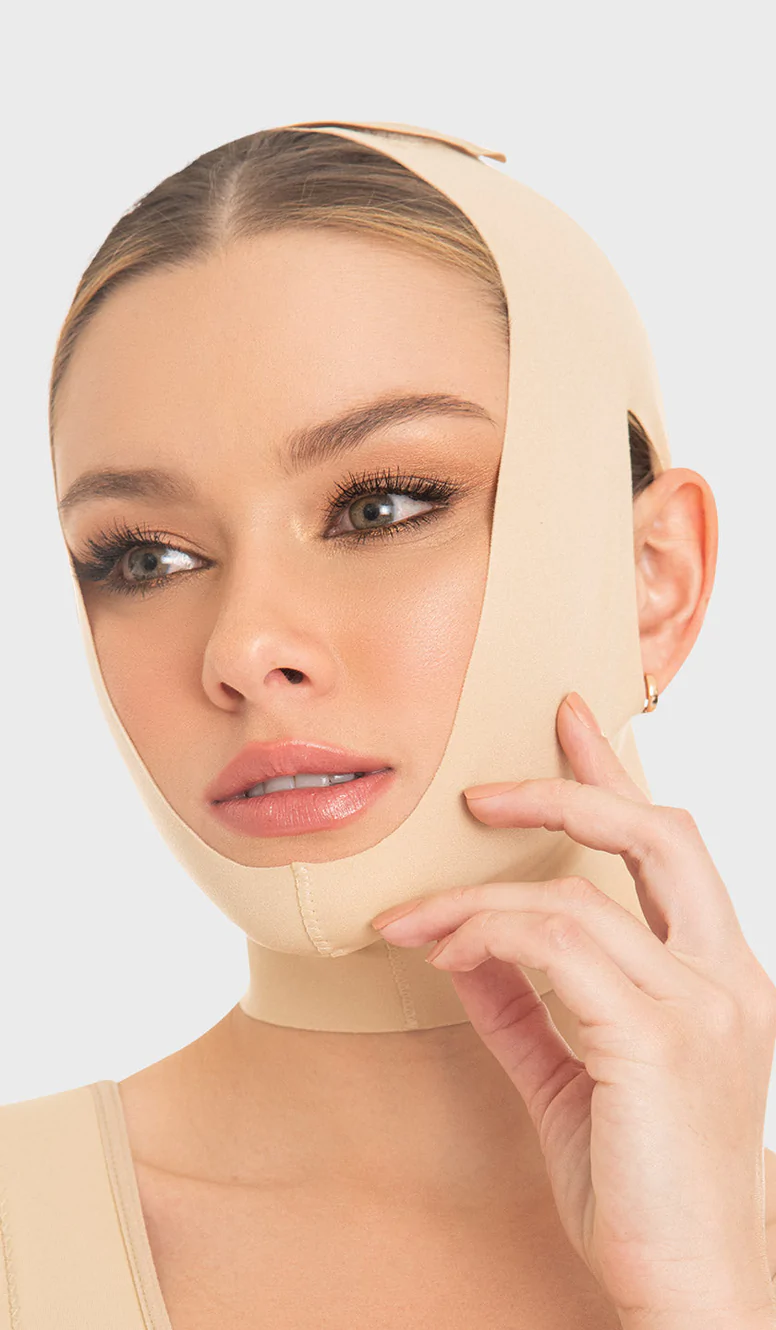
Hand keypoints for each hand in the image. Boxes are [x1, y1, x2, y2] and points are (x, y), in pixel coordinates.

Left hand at [370, 691, 775, 1321]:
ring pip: (576, 899)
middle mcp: (723, 976)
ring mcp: (700, 1004)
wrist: (689, 1291)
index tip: (571, 722)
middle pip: (657, 833)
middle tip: (480, 794)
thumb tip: (466, 944)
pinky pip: (556, 950)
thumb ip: (529, 1004)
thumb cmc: (641, 1187)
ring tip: (416, 920)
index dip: (616, 777)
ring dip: (478, 900)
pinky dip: (489, 937)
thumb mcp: (572, 1076)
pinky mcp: (657, 1038)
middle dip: (568, 791)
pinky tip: (446, 951)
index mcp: (716, 975)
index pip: (669, 848)